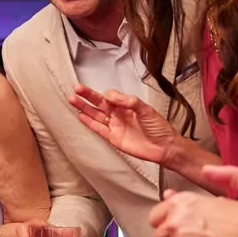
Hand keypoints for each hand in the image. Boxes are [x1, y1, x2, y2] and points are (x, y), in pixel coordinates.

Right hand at [70, 86, 184, 165]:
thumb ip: (129, 101)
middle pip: (99, 103)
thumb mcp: (146, 109)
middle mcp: (119, 114)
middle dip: (88, 96)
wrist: (165, 147)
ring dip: (84, 108)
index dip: (106, 95)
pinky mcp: (113, 138)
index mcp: (127, 105)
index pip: (111, 96)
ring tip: (73, 99)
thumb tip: (111, 95)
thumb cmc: (159, 128)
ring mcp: (115, 126)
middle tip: (76, 89)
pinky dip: (89, 122)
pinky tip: (80, 115)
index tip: (107, 96)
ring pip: (96, 115)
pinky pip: (98, 129)